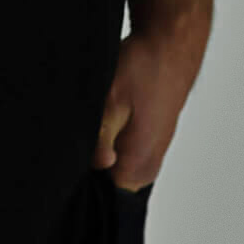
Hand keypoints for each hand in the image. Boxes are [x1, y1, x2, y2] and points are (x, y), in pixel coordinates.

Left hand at [91, 20, 208, 189]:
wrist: (171, 47)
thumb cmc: (145, 69)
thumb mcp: (112, 98)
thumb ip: (101, 138)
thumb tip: (97, 166)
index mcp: (137, 166)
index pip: (96, 196)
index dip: (78, 174)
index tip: (72, 151)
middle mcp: (146, 169)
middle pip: (102, 182)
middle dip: (87, 159)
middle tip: (87, 125)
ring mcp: (149, 157)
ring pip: (110, 164)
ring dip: (98, 145)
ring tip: (102, 115)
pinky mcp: (148, 143)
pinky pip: (120, 151)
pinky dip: (109, 136)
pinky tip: (110, 113)